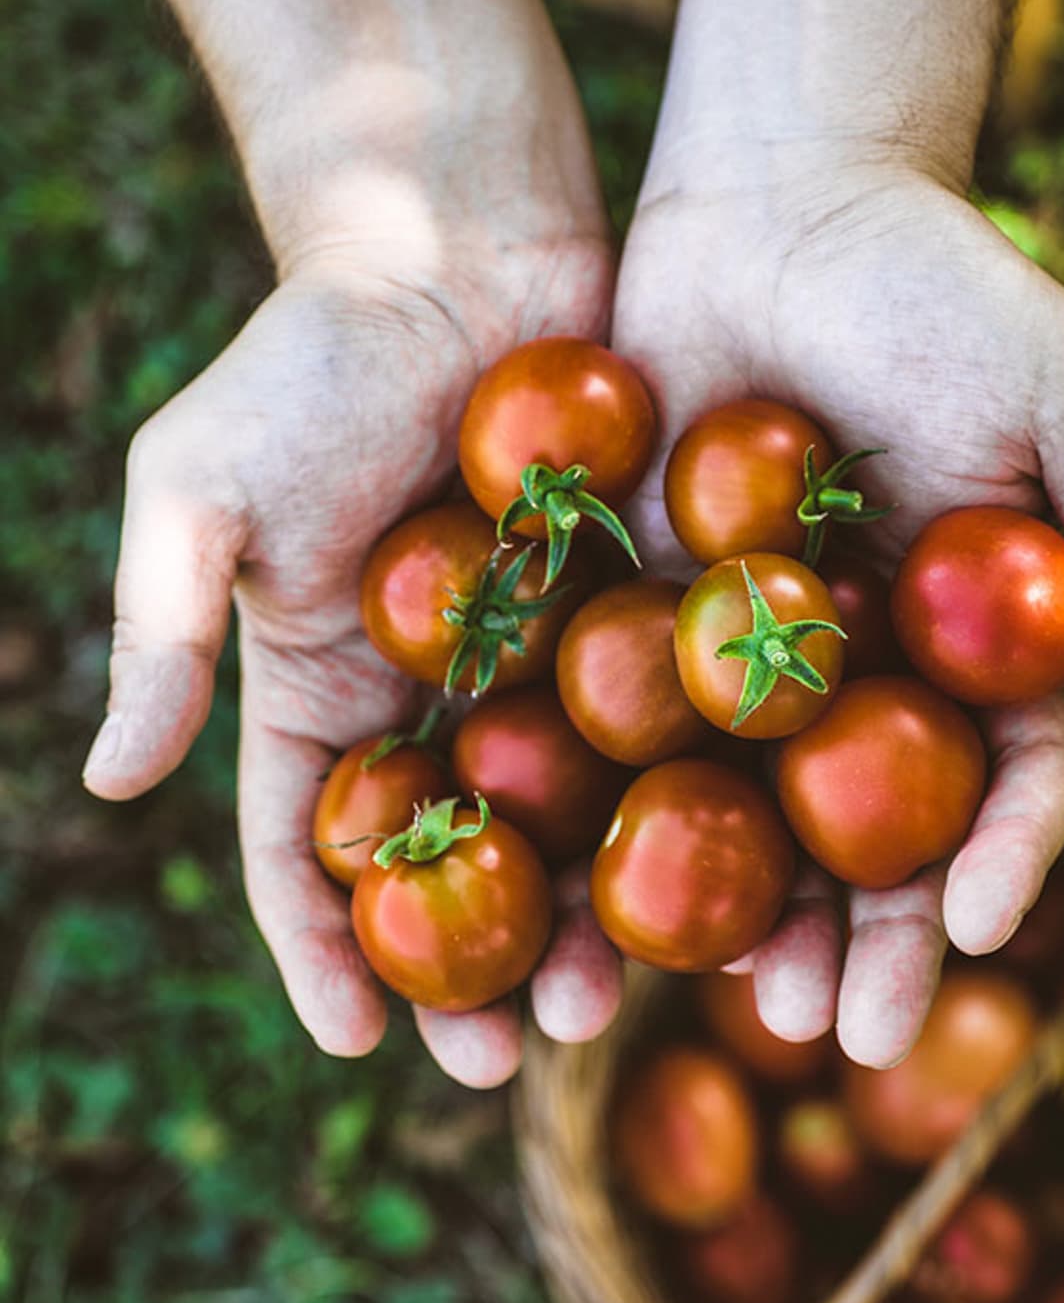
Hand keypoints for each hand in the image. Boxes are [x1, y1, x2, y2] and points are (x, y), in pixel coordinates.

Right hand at [83, 212, 624, 1086]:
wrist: (456, 245)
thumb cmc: (308, 355)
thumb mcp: (199, 484)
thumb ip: (161, 630)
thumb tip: (110, 784)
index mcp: (320, 689)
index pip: (309, 848)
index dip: (323, 949)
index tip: (362, 1040)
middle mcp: (431, 699)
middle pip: (446, 868)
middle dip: (467, 968)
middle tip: (509, 1057)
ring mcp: (537, 665)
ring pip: (558, 825)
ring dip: (575, 920)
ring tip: (610, 1001)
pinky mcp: (630, 615)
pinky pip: (654, 730)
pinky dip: (675, 806)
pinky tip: (714, 878)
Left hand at [614, 157, 1063, 1065]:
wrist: (774, 200)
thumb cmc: (938, 280)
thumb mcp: (1063, 382)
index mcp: (971, 644)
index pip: (999, 782)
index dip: (995, 862)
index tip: (976, 938)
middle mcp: (861, 674)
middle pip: (868, 834)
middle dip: (864, 936)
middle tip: (840, 1030)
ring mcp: (745, 657)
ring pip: (743, 813)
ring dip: (737, 911)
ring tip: (721, 996)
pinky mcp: (638, 617)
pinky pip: (622, 730)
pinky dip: (612, 810)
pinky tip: (585, 885)